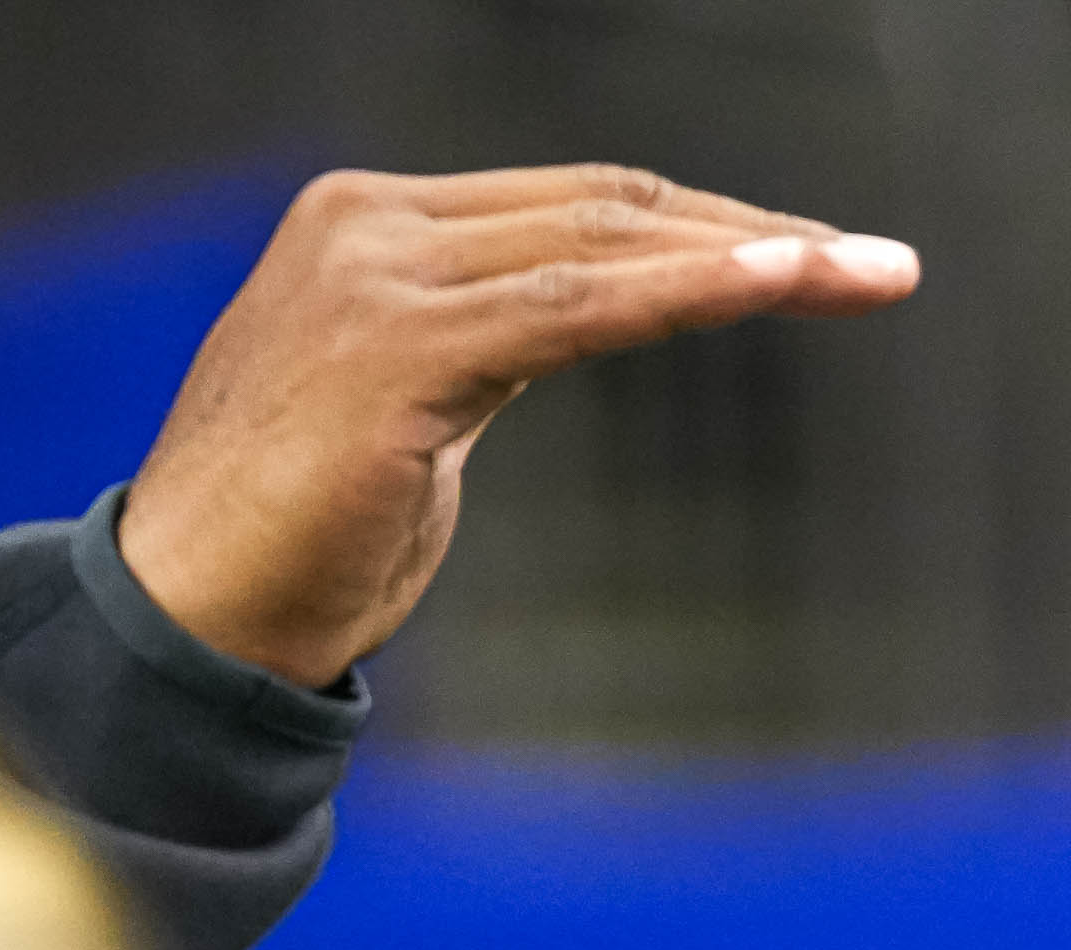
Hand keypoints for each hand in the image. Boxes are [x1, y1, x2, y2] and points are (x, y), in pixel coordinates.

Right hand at [115, 165, 917, 688]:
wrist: (188, 621)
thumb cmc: (302, 541)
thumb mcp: (415, 410)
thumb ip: (489, 343)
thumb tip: (584, 321)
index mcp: (375, 225)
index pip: (579, 205)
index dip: (709, 227)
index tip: (819, 258)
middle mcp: (371, 226)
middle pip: (610, 209)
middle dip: (760, 234)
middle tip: (882, 264)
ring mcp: (377, 278)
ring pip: (607, 248)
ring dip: (759, 258)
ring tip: (872, 272)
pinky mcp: (396, 351)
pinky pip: (578, 310)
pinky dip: (690, 291)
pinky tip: (780, 282)